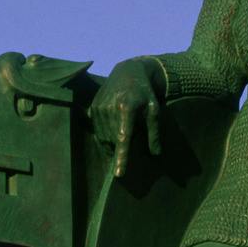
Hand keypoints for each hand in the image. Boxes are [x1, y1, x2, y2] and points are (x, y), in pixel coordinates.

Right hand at [90, 59, 162, 178]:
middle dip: (122, 145)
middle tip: (133, 133)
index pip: (123, 138)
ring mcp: (98, 108)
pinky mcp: (92, 108)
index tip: (118, 173)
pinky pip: (98, 132)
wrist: (128, 72)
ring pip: (104, 138)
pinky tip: (114, 126)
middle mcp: (109, 108)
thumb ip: (154, 132)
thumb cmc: (144, 93)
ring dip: (113, 141)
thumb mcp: (154, 110)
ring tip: (124, 127)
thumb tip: (155, 154)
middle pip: (114, 141)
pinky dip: (106, 135)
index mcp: (127, 108)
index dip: (121, 157)